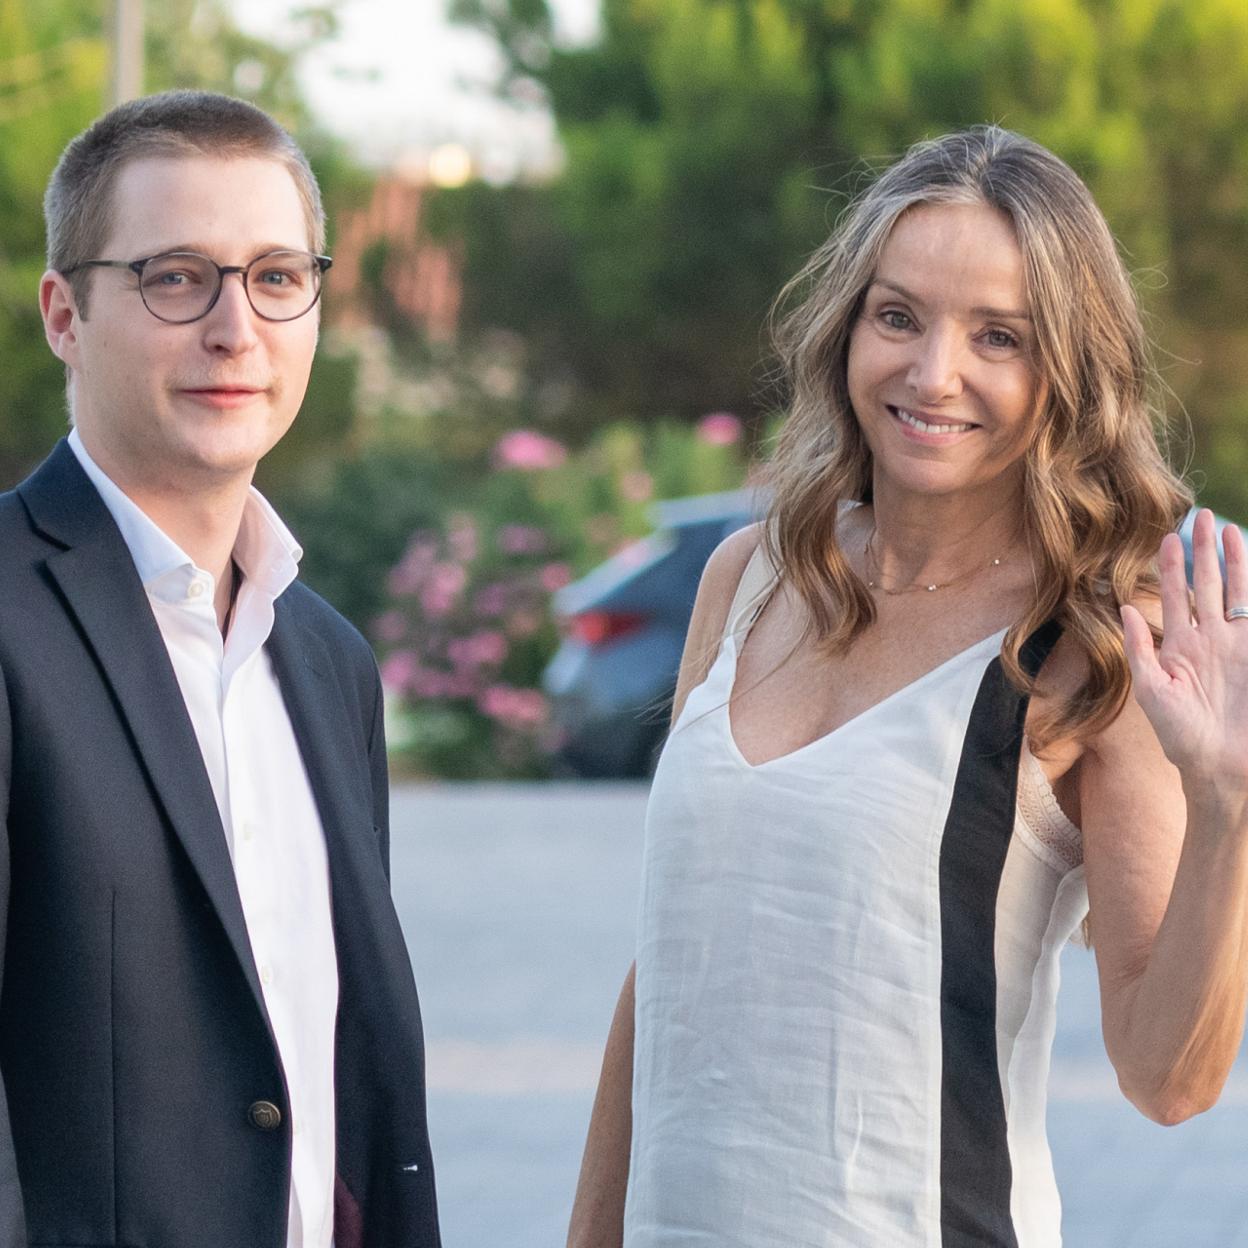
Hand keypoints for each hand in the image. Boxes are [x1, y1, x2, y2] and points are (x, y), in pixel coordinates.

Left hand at [1121, 509, 1247, 785]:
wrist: (1222, 768)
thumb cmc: (1182, 737)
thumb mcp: (1152, 692)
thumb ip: (1139, 649)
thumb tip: (1123, 607)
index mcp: (1178, 646)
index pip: (1174, 596)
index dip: (1172, 566)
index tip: (1168, 535)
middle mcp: (1209, 640)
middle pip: (1207, 584)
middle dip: (1205, 551)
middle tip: (1203, 515)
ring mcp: (1238, 646)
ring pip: (1236, 593)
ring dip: (1236, 562)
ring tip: (1232, 529)